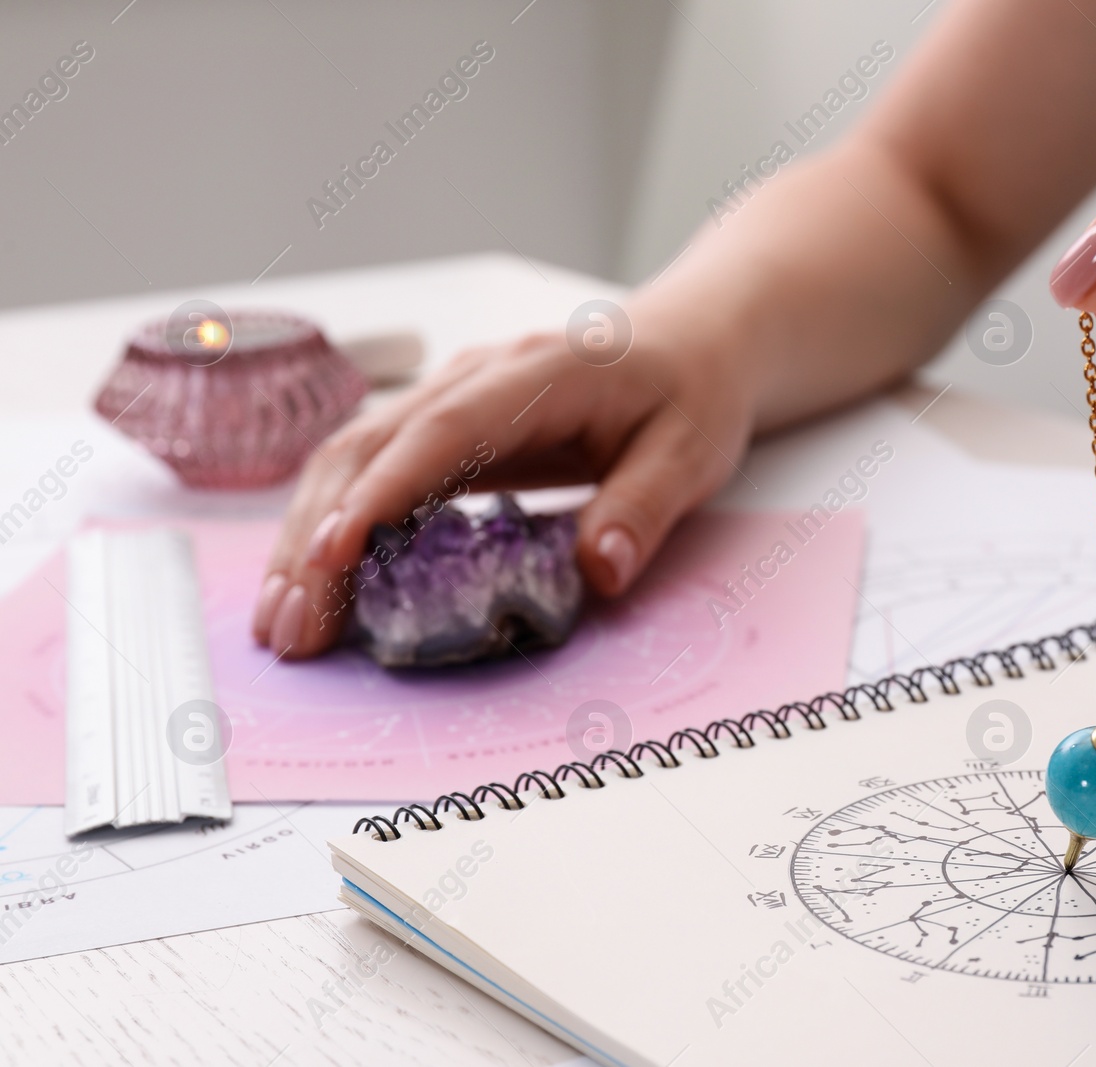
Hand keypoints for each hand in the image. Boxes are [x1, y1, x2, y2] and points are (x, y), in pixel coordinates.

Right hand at [251, 305, 753, 657]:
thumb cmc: (691, 394)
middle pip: (371, 449)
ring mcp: (452, 400)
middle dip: (317, 538)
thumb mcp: (692, 452)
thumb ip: (644, 507)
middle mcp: (476, 379)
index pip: (441, 434)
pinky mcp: (445, 430)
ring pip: (354, 461)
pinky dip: (335, 529)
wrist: (687, 344)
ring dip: (309, 538)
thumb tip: (599, 573)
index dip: (381, 495)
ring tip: (284, 623)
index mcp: (537, 374)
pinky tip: (316, 586)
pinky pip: (374, 474)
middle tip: (292, 629)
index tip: (330, 556)